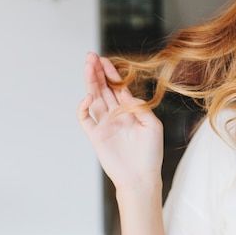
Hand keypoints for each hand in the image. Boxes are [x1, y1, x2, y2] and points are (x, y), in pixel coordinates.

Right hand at [77, 53, 163, 190]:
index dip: (111, 73)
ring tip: (87, 67)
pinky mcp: (95, 136)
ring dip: (90, 83)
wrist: (141, 178)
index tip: (105, 60)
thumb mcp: (153, 125)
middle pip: (103, 89)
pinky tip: (88, 97)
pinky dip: (82, 107)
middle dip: (97, 72)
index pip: (117, 87)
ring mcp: (104, 124)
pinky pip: (85, 119)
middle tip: (90, 57)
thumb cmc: (151, 153)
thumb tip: (125, 92)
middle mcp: (116, 115)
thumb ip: (139, 107)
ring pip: (94, 98)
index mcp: (129, 110)